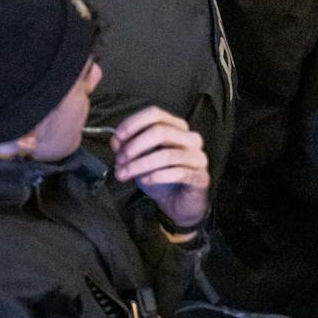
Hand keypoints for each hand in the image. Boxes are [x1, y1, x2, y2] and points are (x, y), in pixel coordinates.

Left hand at [112, 106, 210, 229]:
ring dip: (139, 165)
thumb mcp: (141, 159)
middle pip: (160, 131)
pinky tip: (145, 181)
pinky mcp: (200, 177)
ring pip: (166, 155)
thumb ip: (129, 146)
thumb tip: (116, 141)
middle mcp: (191, 138)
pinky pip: (178, 173)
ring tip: (124, 174)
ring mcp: (198, 157)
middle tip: (119, 161)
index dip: (132, 124)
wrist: (179, 204)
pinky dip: (157, 176)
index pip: (154, 114)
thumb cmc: (162, 177)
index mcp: (177, 127)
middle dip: (134, 146)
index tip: (116, 139)